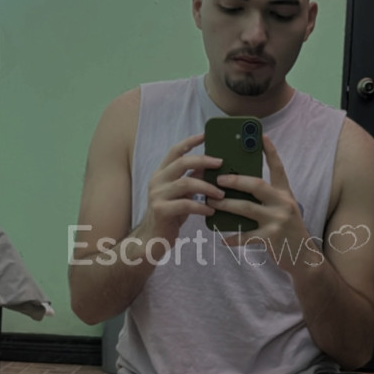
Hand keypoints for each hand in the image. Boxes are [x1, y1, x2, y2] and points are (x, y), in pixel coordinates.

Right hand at [139, 131, 223, 255]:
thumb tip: (210, 166)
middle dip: (204, 160)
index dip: (190, 141)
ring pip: (186, 183)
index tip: (205, 135)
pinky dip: (201, 207)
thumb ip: (191, 179)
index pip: (175, 151)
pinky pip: (186, 204)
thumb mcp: (182, 195)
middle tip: (221, 164)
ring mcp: (157, 195)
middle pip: (182, 162)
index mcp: (161, 174)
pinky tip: (211, 211)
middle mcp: (157, 181)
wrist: (152, 239)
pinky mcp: (161, 210)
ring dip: (207, 187)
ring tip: (221, 194)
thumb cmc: (170, 216)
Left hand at [207, 134, 317, 273]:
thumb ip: (267, 197)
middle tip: (218, 179)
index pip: (278, 168)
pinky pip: (246, 236)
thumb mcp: (283, 208)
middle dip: (235, 180)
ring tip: (211, 202)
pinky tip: (221, 237)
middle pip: (257, 185)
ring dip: (226, 205)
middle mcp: (283, 203)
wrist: (304, 257)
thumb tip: (238, 186)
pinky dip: (232, 237)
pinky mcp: (271, 238)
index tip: (260, 136)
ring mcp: (278, 220)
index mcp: (285, 193)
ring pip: (247, 208)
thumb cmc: (288, 230)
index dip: (270, 151)